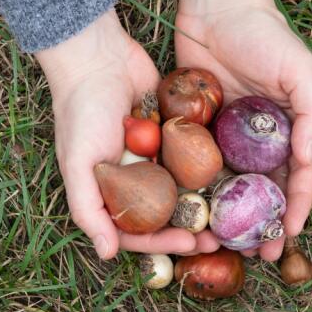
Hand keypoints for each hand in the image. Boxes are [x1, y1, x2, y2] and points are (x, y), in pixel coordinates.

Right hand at [38, 10, 214, 258]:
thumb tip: (107, 254)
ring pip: (184, 190)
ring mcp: (155, 158)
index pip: (137, 231)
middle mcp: (133, 181)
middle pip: (166, 216)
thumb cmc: (81, 112)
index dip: (162, 242)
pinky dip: (210, 170)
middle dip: (191, 230)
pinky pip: (194, 158)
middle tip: (218, 239)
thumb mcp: (78, 164)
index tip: (189, 244)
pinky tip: (233, 180)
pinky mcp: (174, 135)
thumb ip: (88, 210)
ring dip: (206, 205)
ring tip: (231, 215)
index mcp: (109, 193)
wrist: (99, 57)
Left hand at [175, 0, 311, 260]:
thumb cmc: (264, 34)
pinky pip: (200, 166)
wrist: (215, 6)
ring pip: (232, 186)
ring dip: (231, 217)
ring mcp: (229, 136)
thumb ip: (310, 114)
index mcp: (291, 128)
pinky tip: (194, 214)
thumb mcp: (298, 70)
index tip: (287, 236)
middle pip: (265, 190)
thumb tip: (309, 159)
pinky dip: (200, 191)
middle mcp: (261, 138)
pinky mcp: (198, 130)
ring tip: (225, 244)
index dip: (295, 208)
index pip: (299, 177)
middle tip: (258, 254)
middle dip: (264, 224)